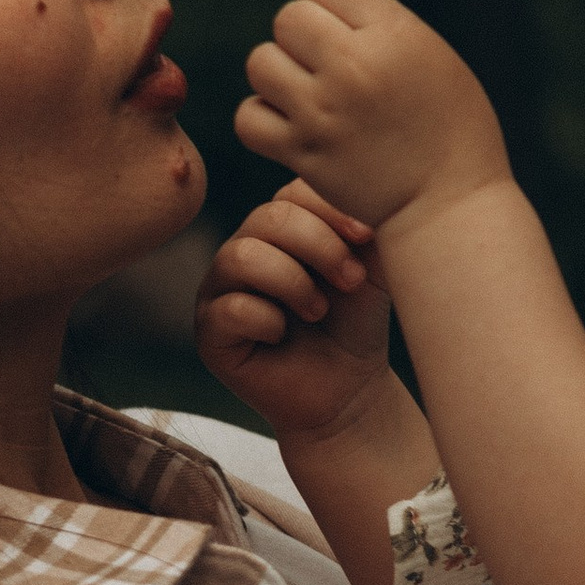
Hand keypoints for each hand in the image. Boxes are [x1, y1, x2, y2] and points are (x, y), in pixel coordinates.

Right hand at [195, 182, 397, 446]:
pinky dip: (266, 319)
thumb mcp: (373, 269)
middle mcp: (245, 248)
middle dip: (319, 246)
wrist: (349, 390)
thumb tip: (364, 194)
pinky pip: (228, 308)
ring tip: (319, 310)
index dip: (329, 209)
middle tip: (351, 280)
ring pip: (241, 256)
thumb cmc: (356, 323)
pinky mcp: (210, 333)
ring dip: (292, 282)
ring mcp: (221, 289)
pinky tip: (284, 333)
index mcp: (281, 226)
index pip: (291, 193)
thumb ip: (369, 228)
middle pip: (268, 219)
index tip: (367, 237)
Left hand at [235, 0, 510, 236]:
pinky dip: (263, 120)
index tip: (346, 30)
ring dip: (278, 76)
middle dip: (302, 38)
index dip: (327, 3)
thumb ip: (378, 24)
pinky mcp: (302, 153)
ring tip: (309, 95)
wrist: (451, 205)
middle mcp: (353, 67)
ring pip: (260, 63)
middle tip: (328, 66)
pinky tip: (291, 125)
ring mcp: (323, 111)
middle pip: (288, 19)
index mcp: (393, 34)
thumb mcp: (431, 55)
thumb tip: (314, 3)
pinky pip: (248, 117)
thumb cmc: (450, 126)